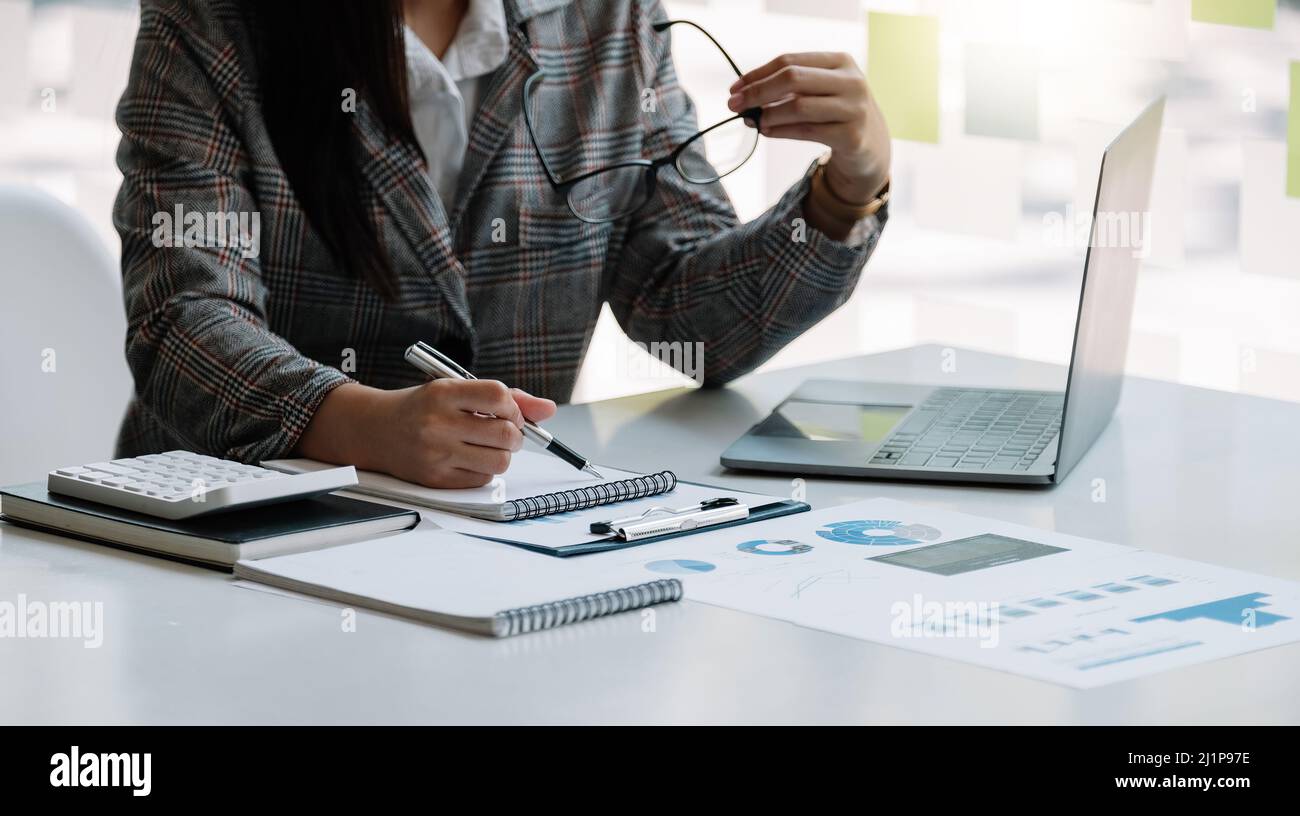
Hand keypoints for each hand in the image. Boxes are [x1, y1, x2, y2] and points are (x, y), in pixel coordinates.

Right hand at [297, 380, 556, 487]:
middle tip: (503, 431)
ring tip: (489, 445)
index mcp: (443, 393)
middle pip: (507, 433)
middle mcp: (438, 423)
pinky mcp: (435, 479)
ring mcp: (436, 454)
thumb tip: (549, 409)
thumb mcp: (456, 390)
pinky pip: (483, 479)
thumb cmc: (423, 407)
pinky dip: (485, 470)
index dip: (514, 407)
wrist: (374, 430)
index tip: (508, 411)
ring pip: (500, 461)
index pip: (498, 396)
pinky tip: (470, 458)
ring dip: (503, 454)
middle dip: (515, 433)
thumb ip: (505, 397)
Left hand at [728, 52, 889, 202]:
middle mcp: (851, 81)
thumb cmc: (837, 113)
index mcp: (840, 61)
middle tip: (735, 105)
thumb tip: (744, 95)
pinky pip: (807, 131)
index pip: (789, 61)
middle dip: (758, 92)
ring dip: (768, 114)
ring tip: (753, 121)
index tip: (735, 88)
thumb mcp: (820, 91)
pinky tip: (766, 131)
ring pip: (798, 107)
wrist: (871, 145)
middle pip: (793, 79)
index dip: (758, 74)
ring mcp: (854, 108)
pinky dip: (781, 131)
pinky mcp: (852, 136)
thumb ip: (789, 89)